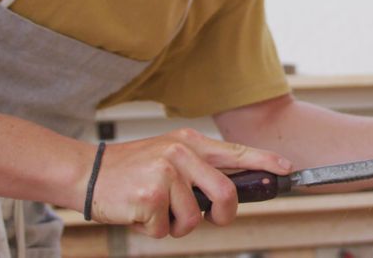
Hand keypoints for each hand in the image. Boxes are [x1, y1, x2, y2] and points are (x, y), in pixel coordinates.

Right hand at [85, 129, 290, 237]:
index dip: (264, 161)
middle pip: (225, 193)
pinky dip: (155, 230)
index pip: (235, 152)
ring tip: (156, 210)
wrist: (86, 173)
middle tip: (215, 218)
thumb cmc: (130, 170)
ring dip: (177, 225)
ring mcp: (165, 174)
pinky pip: (168, 229)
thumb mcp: (167, 157)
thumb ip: (197, 169)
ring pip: (194, 218)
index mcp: (188, 143)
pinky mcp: (151, 197)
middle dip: (224, 215)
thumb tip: (229, 193)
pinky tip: (139, 213)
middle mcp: (180, 154)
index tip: (286, 169)